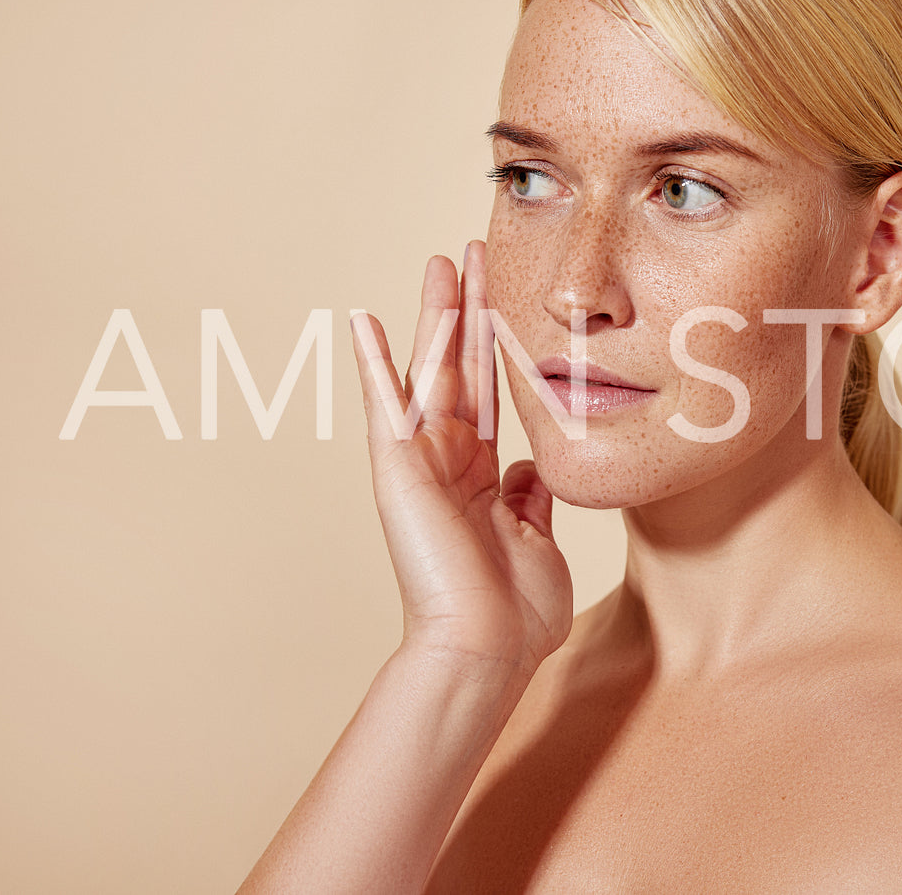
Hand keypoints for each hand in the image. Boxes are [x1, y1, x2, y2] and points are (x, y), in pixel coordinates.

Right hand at [350, 241, 571, 676]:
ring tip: (444, 262)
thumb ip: (531, 497)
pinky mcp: (398, 469)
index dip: (499, 343)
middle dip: (472, 307)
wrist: (486, 649)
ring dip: (439, 315)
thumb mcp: (538, 540)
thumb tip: (531, 468)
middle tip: (474, 252)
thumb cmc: (515, 613)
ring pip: (431, 370)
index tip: (506, 296)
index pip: (491, 392)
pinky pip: (384, 404)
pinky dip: (372, 361)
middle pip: (462, 366)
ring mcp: (421, 461)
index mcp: (483, 476)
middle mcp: (449, 460)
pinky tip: (362, 319)